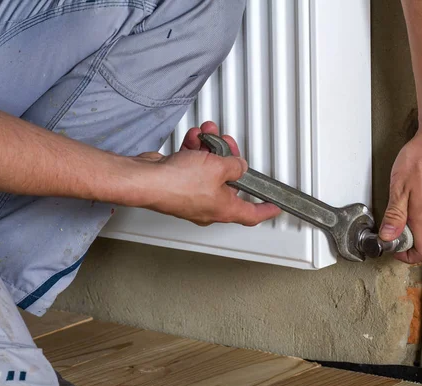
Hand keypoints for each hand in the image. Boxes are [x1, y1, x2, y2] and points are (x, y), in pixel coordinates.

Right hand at [132, 122, 279, 225]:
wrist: (146, 180)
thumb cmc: (178, 183)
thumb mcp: (219, 167)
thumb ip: (234, 165)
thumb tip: (238, 165)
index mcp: (223, 209)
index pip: (252, 215)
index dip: (266, 211)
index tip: (275, 207)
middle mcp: (208, 206)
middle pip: (229, 184)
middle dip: (230, 160)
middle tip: (230, 146)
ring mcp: (192, 195)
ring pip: (208, 170)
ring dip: (210, 150)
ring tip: (209, 133)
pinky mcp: (177, 183)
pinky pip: (192, 165)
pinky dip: (194, 151)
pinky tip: (194, 138)